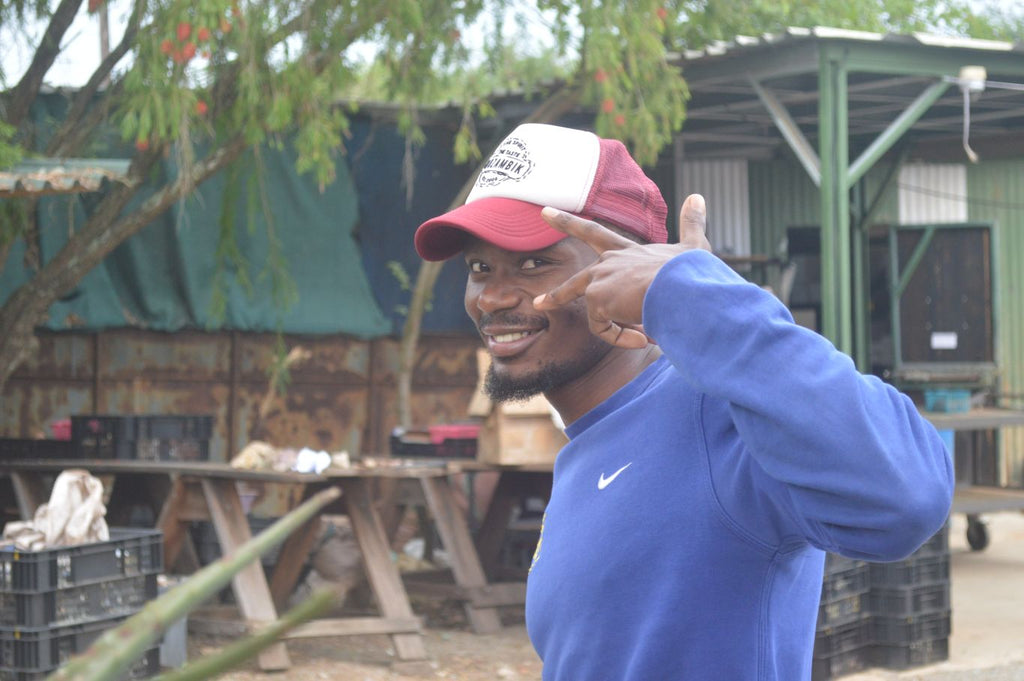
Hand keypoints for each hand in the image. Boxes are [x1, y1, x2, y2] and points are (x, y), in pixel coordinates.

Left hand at [533, 193, 711, 347]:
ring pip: (594, 315)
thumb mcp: (693, 245)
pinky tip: (646, 337)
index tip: (544, 212)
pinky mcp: (597, 300)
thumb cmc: (689, 270)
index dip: (568, 222)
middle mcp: (607, 264)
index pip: (593, 233)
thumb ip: (692, 222)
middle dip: (555, 295)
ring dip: (617, 332)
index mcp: (625, 251)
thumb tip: (698, 195)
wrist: (681, 286)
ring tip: (646, 337)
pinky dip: (624, 338)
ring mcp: (599, 281)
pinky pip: (604, 329)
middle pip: (576, 280)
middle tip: (539, 304)